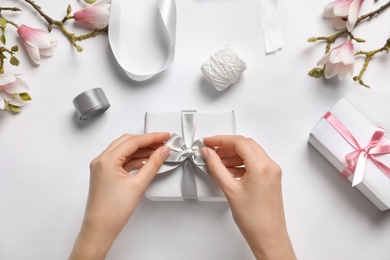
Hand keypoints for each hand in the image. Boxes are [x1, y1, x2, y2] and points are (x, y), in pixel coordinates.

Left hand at [69, 133, 170, 259]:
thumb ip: (153, 164)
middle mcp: (101, 160)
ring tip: (158, 152)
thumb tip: (163, 151)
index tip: (165, 136)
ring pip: (124, 151)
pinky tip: (147, 161)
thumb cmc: (112, 212)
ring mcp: (101, 167)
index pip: (133, 141)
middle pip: (127, 142)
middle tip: (163, 142)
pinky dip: (134, 159)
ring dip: (141, 150)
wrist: (100, 230)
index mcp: (106, 159)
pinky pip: (121, 160)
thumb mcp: (138, 185)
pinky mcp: (104, 174)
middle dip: (146, 141)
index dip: (151, 137)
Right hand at [200, 136, 295, 259]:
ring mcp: (272, 171)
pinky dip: (241, 162)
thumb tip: (209, 154)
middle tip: (211, 150)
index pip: (239, 142)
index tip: (209, 142)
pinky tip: (229, 169)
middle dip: (227, 146)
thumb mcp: (229, 190)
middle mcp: (270, 166)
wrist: (268, 236)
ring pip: (250, 152)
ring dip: (233, 154)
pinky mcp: (271, 177)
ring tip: (218, 161)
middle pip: (246, 145)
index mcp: (261, 167)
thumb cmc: (254, 219)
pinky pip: (255, 162)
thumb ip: (216, 167)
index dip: (221, 139)